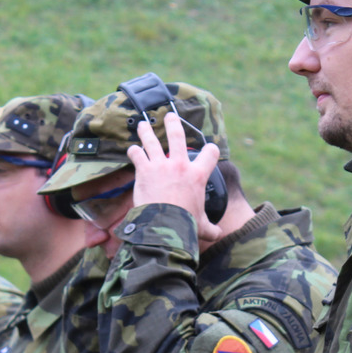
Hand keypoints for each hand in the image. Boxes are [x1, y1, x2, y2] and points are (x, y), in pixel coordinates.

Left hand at [126, 112, 223, 242]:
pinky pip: (137, 155)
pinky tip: (132, 150)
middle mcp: (180, 165)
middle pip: (178, 136)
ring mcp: (161, 165)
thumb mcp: (203, 226)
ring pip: (152, 141)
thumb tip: (218, 235)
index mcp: (198, 176)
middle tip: (170, 116)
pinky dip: (134, 151)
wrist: (164, 224)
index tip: (209, 150)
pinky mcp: (144, 170)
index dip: (211, 150)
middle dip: (173, 124)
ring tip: (143, 124)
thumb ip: (211, 229)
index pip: (210, 154)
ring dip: (147, 131)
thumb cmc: (185, 224)